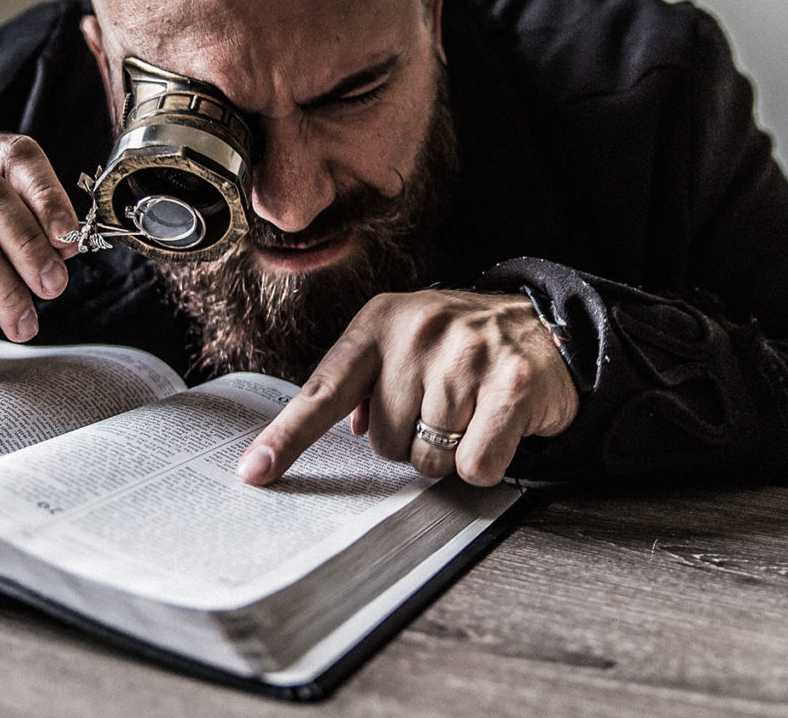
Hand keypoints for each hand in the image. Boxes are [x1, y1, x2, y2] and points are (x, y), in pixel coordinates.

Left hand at [237, 289, 579, 486]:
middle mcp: (419, 333)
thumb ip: (363, 382)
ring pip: (427, 460)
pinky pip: (474, 467)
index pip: (322, 391)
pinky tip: (496, 426)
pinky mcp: (512, 384)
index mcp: (379, 323)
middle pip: (382, 443)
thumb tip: (345, 428)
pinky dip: (485, 462)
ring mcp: (467, 356)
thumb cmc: (458, 347)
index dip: (286, 437)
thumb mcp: (402, 343)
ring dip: (447, 452)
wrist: (542, 326)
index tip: (254, 472)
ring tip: (470, 411)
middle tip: (440, 406)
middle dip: (409, 440)